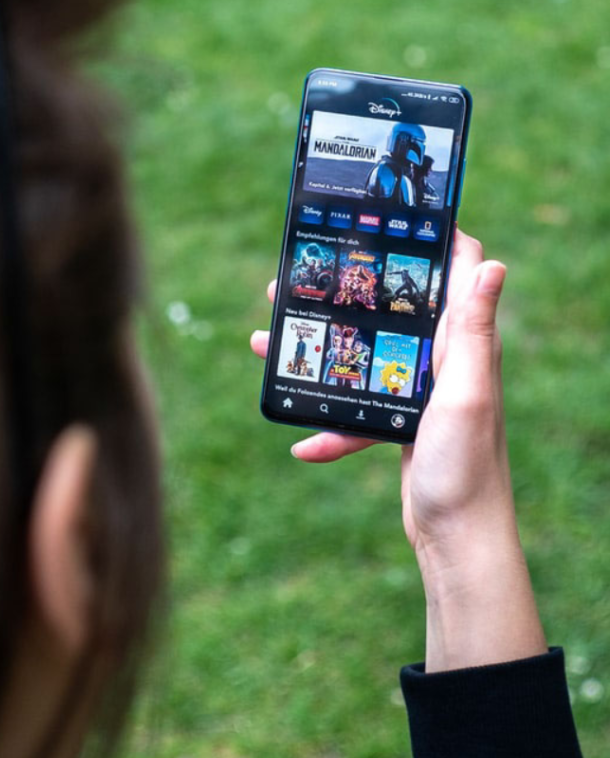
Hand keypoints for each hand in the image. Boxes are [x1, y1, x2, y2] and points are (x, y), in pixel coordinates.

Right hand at [251, 229, 546, 668]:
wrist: (458, 539)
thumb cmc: (468, 467)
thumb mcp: (467, 394)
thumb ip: (474, 331)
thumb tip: (491, 263)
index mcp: (461, 343)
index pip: (452, 272)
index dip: (423, 239)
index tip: (377, 219)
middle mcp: (442, 360)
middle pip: (387, 310)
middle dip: (340, 294)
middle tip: (291, 282)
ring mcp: (417, 392)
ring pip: (359, 357)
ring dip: (314, 353)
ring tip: (266, 344)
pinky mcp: (398, 424)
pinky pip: (354, 413)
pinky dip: (329, 428)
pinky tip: (303, 444)